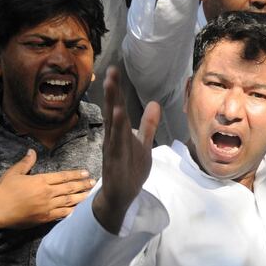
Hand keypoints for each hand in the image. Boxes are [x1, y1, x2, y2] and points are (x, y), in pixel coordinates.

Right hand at [0, 149, 94, 229]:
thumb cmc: (3, 191)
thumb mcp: (13, 173)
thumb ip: (25, 163)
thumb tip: (32, 151)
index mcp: (40, 181)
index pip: (63, 176)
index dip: (75, 174)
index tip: (85, 173)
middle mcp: (47, 193)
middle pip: (69, 188)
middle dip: (83, 185)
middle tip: (93, 182)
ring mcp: (48, 206)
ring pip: (69, 201)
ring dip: (81, 197)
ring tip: (90, 194)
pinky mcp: (45, 217)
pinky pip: (62, 214)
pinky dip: (72, 211)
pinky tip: (79, 209)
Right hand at [92, 67, 159, 234]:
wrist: (121, 195)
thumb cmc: (130, 168)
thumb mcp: (143, 144)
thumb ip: (148, 125)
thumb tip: (154, 103)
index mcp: (119, 132)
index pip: (117, 108)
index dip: (117, 91)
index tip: (114, 70)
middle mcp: (113, 137)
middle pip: (112, 111)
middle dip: (112, 92)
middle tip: (111, 71)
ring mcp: (113, 149)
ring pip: (113, 125)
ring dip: (112, 106)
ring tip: (112, 87)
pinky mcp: (115, 161)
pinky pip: (115, 144)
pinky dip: (117, 130)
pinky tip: (117, 116)